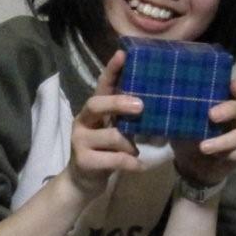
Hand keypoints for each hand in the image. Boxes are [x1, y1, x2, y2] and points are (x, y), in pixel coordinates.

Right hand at [64, 50, 145, 197]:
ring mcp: (80, 141)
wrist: (83, 182)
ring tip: (135, 151)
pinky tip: (138, 166)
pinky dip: (131, 163)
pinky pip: (116, 159)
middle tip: (141, 107)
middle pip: (97, 104)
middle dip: (119, 103)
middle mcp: (82, 121)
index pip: (101, 85)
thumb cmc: (104, 152)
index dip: (111, 70)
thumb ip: (125, 118)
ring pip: (113, 136)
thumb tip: (155, 105)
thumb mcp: (113, 131)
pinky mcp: (84, 161)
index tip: (123, 53)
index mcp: (92, 111)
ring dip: (130, 145)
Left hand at [172, 78, 235, 186]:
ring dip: (223, 140)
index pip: (232, 90)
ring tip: (203, 147)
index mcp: (222, 104)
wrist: (193, 166)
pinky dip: (229, 154)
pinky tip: (217, 157)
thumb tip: (164, 100)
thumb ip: (178, 113)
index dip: (235, 87)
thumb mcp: (180, 124)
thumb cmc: (188, 138)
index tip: (233, 86)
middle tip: (211, 115)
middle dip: (228, 110)